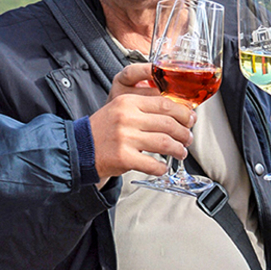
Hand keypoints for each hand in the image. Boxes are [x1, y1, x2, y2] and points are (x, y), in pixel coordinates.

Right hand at [86, 64, 193, 179]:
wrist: (80, 148)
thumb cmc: (103, 130)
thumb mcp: (120, 108)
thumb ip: (144, 107)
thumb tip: (177, 112)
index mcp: (128, 102)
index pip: (165, 104)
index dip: (183, 113)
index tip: (190, 119)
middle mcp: (127, 117)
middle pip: (168, 123)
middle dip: (184, 133)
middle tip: (187, 139)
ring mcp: (125, 138)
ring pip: (164, 143)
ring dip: (178, 149)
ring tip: (181, 152)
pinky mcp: (123, 157)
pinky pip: (152, 164)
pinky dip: (162, 167)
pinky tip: (162, 167)